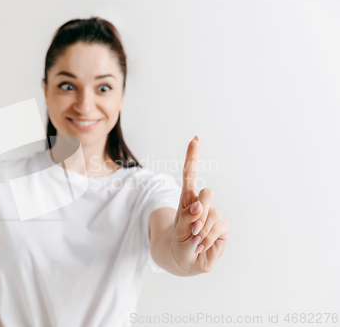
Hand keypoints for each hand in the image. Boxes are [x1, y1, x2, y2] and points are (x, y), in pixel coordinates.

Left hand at [170, 136, 229, 273]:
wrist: (185, 260)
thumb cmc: (179, 243)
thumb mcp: (177, 233)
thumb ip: (185, 219)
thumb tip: (199, 207)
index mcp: (186, 199)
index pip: (190, 175)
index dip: (192, 157)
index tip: (195, 140)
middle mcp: (200, 204)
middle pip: (206, 193)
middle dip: (199, 209)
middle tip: (191, 228)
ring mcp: (213, 214)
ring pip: (211, 213)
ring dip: (200, 230)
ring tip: (194, 240)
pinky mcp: (223, 226)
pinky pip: (219, 226)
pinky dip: (207, 238)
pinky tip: (201, 245)